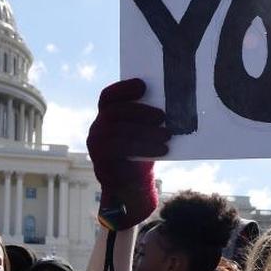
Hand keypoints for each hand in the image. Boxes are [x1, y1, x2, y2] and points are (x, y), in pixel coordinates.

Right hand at [86, 78, 168, 230]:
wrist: (132, 186)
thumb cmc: (142, 152)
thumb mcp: (145, 131)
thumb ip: (150, 118)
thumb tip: (174, 102)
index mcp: (106, 116)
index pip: (108, 96)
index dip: (123, 88)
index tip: (143, 84)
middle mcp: (97, 128)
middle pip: (113, 112)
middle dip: (139, 111)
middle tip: (162, 116)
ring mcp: (96, 146)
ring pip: (118, 132)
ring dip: (145, 132)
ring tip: (167, 135)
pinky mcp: (101, 163)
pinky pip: (120, 152)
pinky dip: (144, 149)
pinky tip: (162, 150)